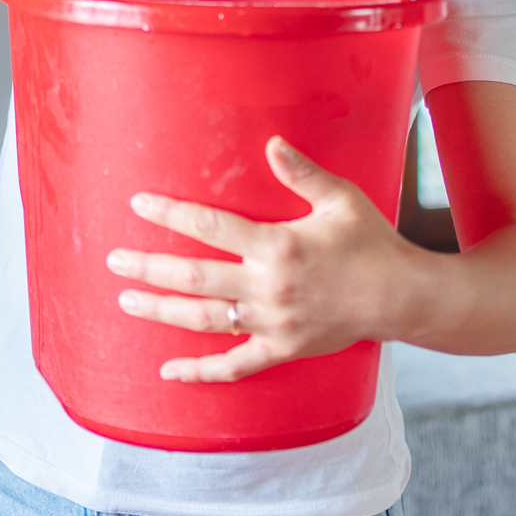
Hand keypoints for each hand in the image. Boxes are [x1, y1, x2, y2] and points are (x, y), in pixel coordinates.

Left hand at [105, 134, 420, 382]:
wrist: (402, 297)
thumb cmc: (371, 242)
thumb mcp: (340, 199)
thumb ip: (302, 172)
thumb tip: (272, 143)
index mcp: (278, 246)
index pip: (210, 226)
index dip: (170, 214)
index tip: (139, 205)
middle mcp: (268, 288)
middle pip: (193, 277)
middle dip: (148, 267)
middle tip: (113, 261)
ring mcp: (272, 324)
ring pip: (203, 320)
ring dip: (161, 310)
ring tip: (127, 300)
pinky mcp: (281, 350)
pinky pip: (234, 367)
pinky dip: (200, 372)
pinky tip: (169, 372)